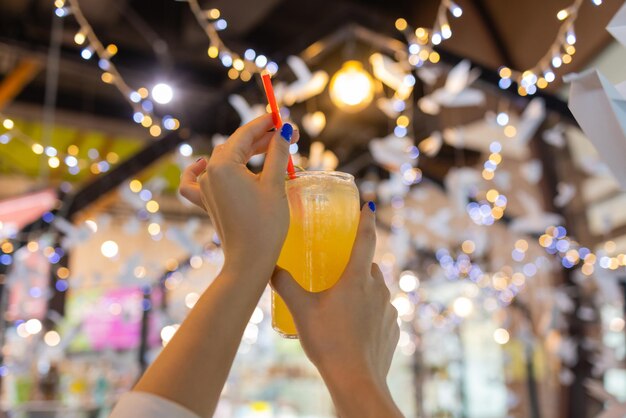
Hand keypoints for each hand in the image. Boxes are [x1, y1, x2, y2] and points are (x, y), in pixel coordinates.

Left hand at [179, 115, 298, 274]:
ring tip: (269, 149)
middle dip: (260, 138)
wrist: (250, 260)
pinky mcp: (206, 202)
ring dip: (244, 151)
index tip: (283, 119)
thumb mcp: (275, 184)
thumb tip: (285, 130)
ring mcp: (204, 188)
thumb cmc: (265, 224)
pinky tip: (204, 163)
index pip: (245, 134)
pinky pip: (195, 181)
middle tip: (286, 136)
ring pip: (222, 159)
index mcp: (222, 165)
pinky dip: (198, 170)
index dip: (266, 124)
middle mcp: (208, 174)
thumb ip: (278, 153)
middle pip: (235, 145)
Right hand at [271, 203, 399, 386]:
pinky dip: (370, 313)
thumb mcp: (300, 310)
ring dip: (362, 290)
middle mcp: (377, 289)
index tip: (367, 206)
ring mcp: (389, 309)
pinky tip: (354, 328)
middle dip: (355, 264)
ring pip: (376, 290)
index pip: (365, 239)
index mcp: (357, 278)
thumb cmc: (327, 342)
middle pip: (368, 266)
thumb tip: (269, 267)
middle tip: (338, 269)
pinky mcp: (393, 328)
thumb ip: (285, 285)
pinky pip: (381, 312)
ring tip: (342, 305)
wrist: (356, 381)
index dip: (365, 220)